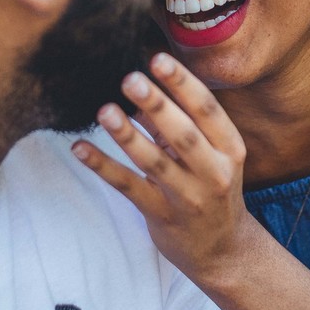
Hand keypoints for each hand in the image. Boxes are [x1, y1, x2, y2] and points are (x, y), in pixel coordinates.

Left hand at [71, 53, 255, 281]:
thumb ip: (178, 123)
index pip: (207, 110)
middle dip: (158, 106)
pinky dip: (103, 167)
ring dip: (128, 136)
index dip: (183, 83)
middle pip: (185, 135)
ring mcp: (189, 198)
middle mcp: (215, 172)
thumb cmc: (212, 188)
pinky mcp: (163, 217)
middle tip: (131, 79)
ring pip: (155, 164)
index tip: (158, 58)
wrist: (224, 251)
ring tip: (105, 112)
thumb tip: (139, 92)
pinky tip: (80, 149)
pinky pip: (130, 188)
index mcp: (229, 148)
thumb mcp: (209, 154)